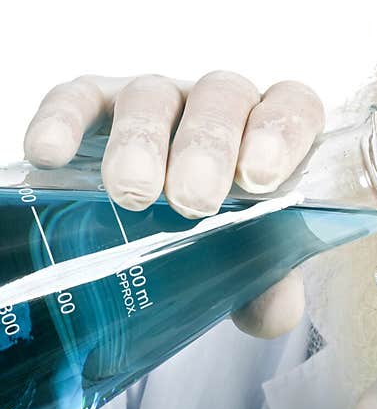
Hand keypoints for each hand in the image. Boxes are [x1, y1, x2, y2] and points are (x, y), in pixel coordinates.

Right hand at [23, 71, 324, 338]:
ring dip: (141, 139)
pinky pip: (80, 97)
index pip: (293, 107)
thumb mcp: (252, 265)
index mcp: (273, 134)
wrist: (169, 234)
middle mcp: (222, 106)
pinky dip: (63, 118)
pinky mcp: (99, 104)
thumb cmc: (223, 239)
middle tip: (192, 200)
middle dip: (207, 147)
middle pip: (221, 98)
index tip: (261, 177)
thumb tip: (274, 313)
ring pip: (153, 95)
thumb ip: (272, 286)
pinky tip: (51, 153)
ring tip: (130, 191)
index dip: (281, 132)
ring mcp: (163, 101)